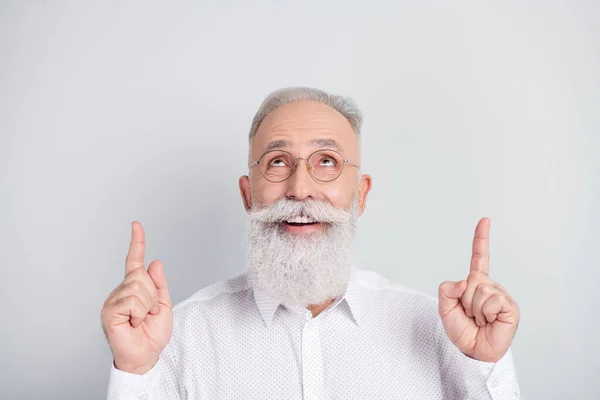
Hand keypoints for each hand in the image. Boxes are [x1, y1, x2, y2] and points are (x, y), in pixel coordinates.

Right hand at [101, 221, 173, 373]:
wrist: (146, 355)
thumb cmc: (152, 333)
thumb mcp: (163, 305)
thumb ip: (159, 284)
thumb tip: (154, 262)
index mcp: (134, 287)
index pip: (135, 261)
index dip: (137, 242)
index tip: (136, 225)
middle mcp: (120, 290)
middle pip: (141, 276)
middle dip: (153, 295)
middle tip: (148, 313)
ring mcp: (112, 300)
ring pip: (138, 288)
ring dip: (147, 306)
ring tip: (140, 319)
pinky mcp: (109, 311)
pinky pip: (131, 300)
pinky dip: (139, 313)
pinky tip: (132, 323)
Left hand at [438, 218, 519, 361]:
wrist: (473, 351)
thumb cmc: (462, 330)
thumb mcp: (444, 308)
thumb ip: (446, 289)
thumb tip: (466, 281)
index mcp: (475, 283)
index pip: (479, 257)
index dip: (481, 239)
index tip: (485, 220)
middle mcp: (489, 286)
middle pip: (472, 279)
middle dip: (465, 299)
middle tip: (471, 315)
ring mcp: (500, 295)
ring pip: (480, 291)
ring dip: (475, 309)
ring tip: (480, 319)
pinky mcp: (509, 306)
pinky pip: (491, 300)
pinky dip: (485, 312)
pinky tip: (490, 321)